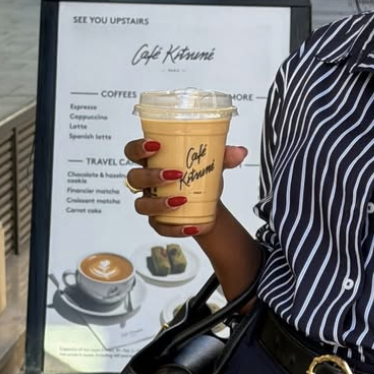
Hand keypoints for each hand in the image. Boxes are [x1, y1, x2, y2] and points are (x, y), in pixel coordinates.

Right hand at [122, 139, 248, 237]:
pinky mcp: (158, 222)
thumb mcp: (212, 162)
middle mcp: (146, 182)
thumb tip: (240, 152)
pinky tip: (190, 226)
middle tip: (175, 174)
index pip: (132, 151)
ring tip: (181, 200)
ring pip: (141, 204)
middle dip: (151, 176)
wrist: (209, 201)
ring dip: (159, 203)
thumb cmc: (201, 174)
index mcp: (153, 160)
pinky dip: (175, 228)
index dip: (137, 148)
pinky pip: (159, 227)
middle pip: (133, 178)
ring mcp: (149, 202)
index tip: (155, 145)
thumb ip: (224, 155)